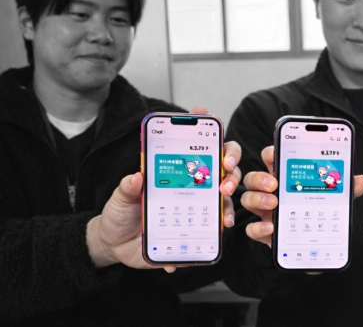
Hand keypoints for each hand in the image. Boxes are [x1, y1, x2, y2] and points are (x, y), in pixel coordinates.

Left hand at [86, 107, 242, 270]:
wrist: (114, 245)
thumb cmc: (120, 213)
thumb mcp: (120, 197)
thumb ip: (127, 187)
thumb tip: (136, 177)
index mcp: (177, 172)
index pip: (203, 148)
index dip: (214, 136)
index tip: (217, 131)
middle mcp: (193, 188)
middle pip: (224, 173)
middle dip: (231, 173)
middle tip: (224, 180)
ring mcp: (197, 210)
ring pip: (224, 203)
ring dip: (228, 208)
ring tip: (223, 219)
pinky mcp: (195, 233)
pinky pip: (209, 236)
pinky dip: (206, 242)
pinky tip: (198, 247)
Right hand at [242, 145, 362, 246]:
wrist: (314, 246)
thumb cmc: (318, 213)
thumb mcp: (334, 198)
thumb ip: (346, 189)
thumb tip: (360, 181)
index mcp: (287, 178)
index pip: (272, 158)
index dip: (270, 153)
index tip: (274, 154)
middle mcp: (272, 192)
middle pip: (254, 177)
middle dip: (260, 177)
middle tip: (274, 183)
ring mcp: (266, 211)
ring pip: (248, 199)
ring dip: (258, 198)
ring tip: (275, 203)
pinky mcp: (265, 232)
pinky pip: (252, 229)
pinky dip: (258, 228)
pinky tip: (271, 228)